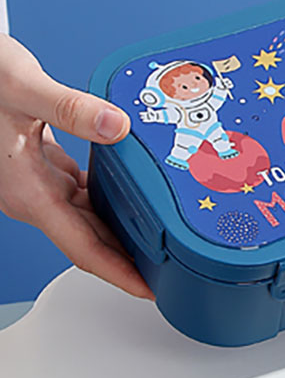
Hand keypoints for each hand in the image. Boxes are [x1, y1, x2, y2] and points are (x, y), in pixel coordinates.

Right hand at [0, 35, 153, 297]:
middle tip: (170, 267)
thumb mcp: (22, 88)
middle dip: (127, 258)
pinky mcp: (39, 164)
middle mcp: (31, 194)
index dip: (118, 272)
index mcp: (27, 191)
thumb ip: (69, 109)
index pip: (81, 248)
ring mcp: (34, 181)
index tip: (148, 289)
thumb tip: (116, 127)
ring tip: (159, 237)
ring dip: (121, 229)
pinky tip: (131, 193)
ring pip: (86, 217)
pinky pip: (80, 192)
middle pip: (89, 239)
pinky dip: (107, 197)